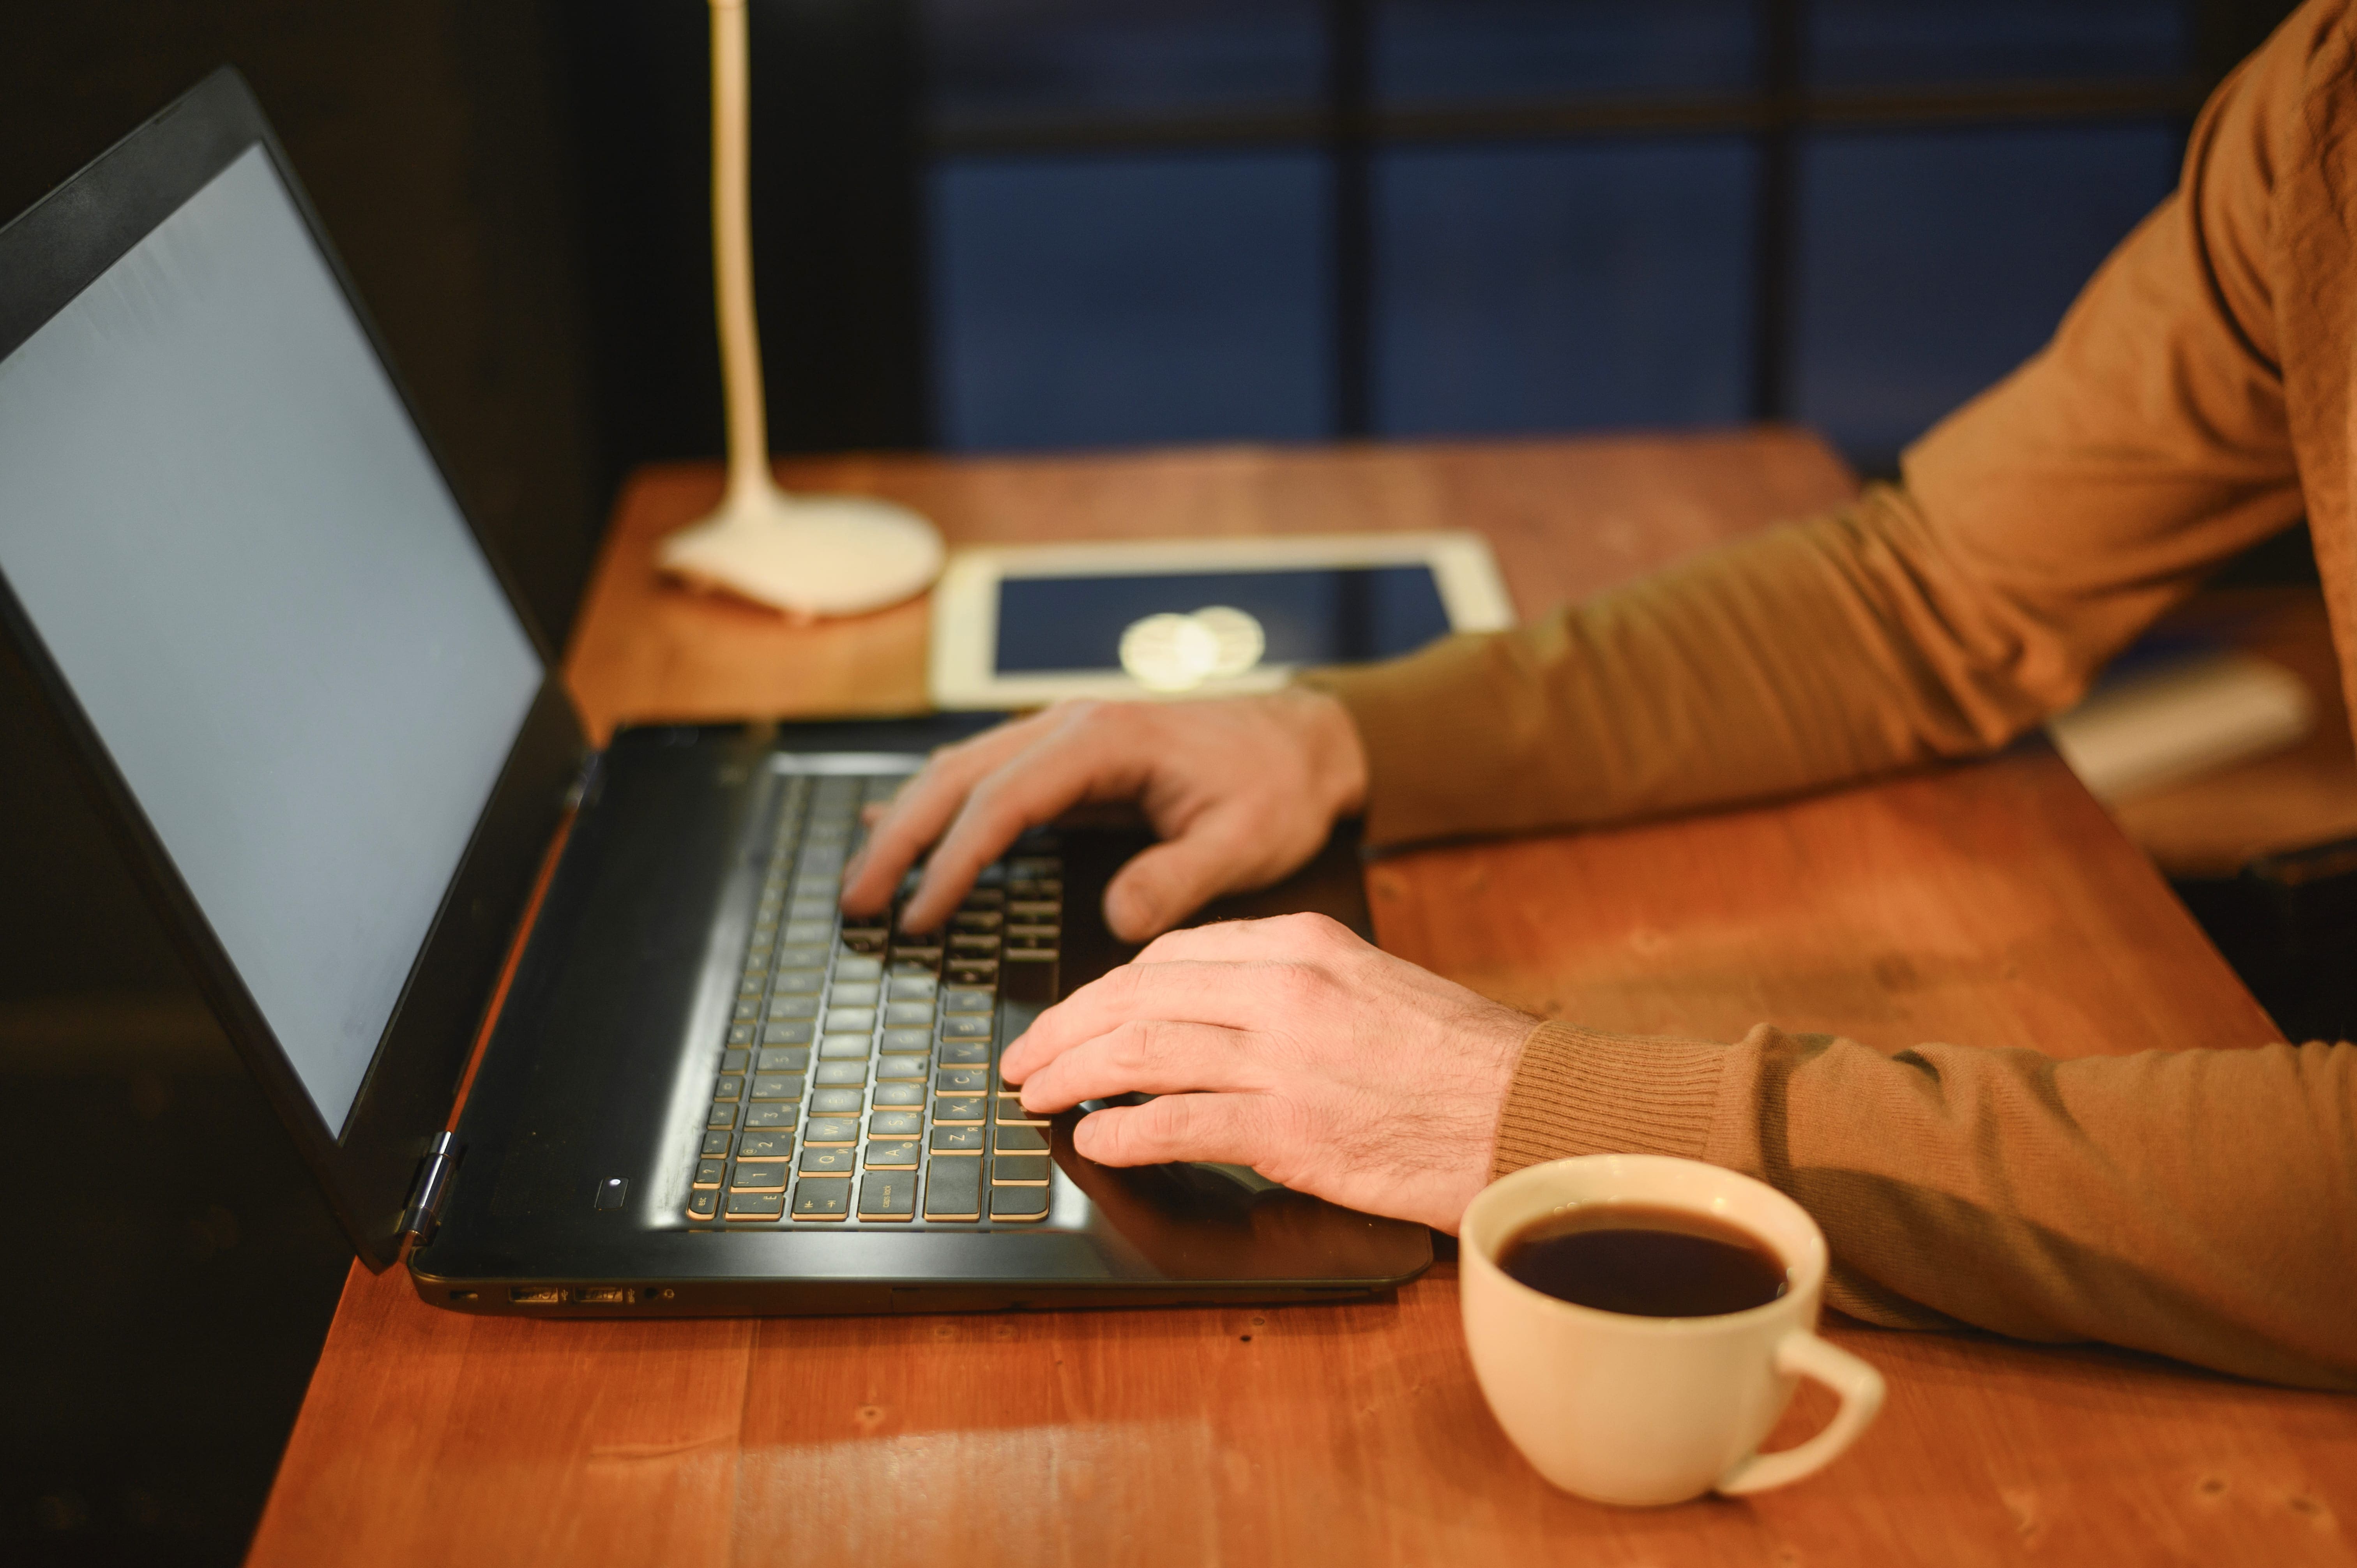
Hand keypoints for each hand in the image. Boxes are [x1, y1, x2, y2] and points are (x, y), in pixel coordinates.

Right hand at [839, 691, 1368, 940]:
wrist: (1305, 744)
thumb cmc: (1278, 789)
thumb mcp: (1245, 842)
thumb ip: (1179, 880)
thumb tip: (1117, 920)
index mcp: (1103, 741)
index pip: (1001, 802)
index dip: (953, 861)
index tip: (920, 917)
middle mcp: (1069, 727)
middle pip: (958, 778)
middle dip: (901, 839)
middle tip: (857, 903)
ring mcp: (1063, 736)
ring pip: (960, 772)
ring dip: (909, 822)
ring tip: (864, 882)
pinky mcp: (1067, 758)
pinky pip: (986, 777)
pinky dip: (940, 806)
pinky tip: (899, 827)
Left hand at [999, 913, 1534, 1232]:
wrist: (1533, 1111)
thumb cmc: (1461, 1062)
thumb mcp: (1371, 987)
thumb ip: (1289, 988)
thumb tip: (1209, 1011)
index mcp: (1305, 944)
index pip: (1171, 956)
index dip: (1106, 989)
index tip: (1075, 1015)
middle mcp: (1284, 990)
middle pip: (1136, 996)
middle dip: (1065, 1027)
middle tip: (1025, 1057)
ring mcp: (1283, 1059)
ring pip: (1140, 1051)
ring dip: (1072, 1075)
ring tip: (1036, 1096)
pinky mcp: (1290, 1129)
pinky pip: (1176, 1123)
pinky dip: (1123, 1132)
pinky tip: (1094, 1141)